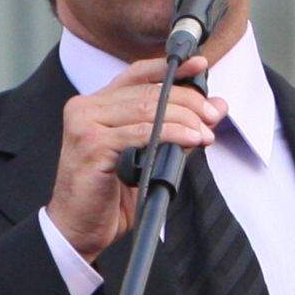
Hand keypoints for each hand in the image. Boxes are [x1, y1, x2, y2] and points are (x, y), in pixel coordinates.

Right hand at [47, 56, 225, 260]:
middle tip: (212, 115)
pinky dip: (173, 135)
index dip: (170, 68)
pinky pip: (142, 133)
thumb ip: (177, 128)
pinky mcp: (91, 145)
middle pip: (147, 92)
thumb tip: (215, 107)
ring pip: (147, 110)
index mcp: (96, 104)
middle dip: (188, 101)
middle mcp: (86, 107)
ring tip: (206, 133)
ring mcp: (85, 124)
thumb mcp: (149, 155)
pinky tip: (191, 140)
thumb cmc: (110, 196)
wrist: (78, 229)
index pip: (136, 74)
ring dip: (185, 120)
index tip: (200, 65)